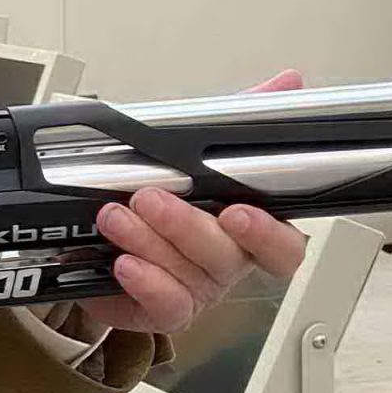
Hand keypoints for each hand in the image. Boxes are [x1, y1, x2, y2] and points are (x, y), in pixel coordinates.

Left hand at [81, 70, 309, 335]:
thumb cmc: (165, 194)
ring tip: (116, 216)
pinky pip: (162, 305)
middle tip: (149, 198)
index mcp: (247, 231)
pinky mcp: (158, 309)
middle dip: (186, 225)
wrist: (103, 234)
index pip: (282, 245)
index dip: (268, 234)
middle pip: (225, 257)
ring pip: (185, 275)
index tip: (239, 212)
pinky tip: (123, 261)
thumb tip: (288, 83)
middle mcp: (226, 264)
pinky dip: (143, 282)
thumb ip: (242, 118)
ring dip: (149, 242)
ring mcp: (194, 290)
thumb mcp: (198, 148)